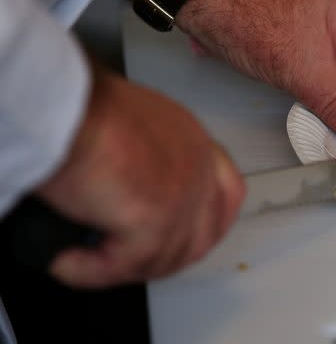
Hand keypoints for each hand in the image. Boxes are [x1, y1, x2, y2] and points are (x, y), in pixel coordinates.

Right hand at [37, 66, 243, 287]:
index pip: (226, 190)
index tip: (183, 235)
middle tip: (124, 261)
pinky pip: (125, 266)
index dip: (211, 220)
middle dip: (166, 256)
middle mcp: (197, 169)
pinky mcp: (155, 223)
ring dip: (125, 268)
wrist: (66, 107)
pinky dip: (91, 271)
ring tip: (85, 260)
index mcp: (194, 142)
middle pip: (204, 234)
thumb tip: (126, 184)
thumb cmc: (83, 106)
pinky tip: (67, 262)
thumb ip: (145, 155)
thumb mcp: (131, 124)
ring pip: (166, 257)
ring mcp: (183, 198)